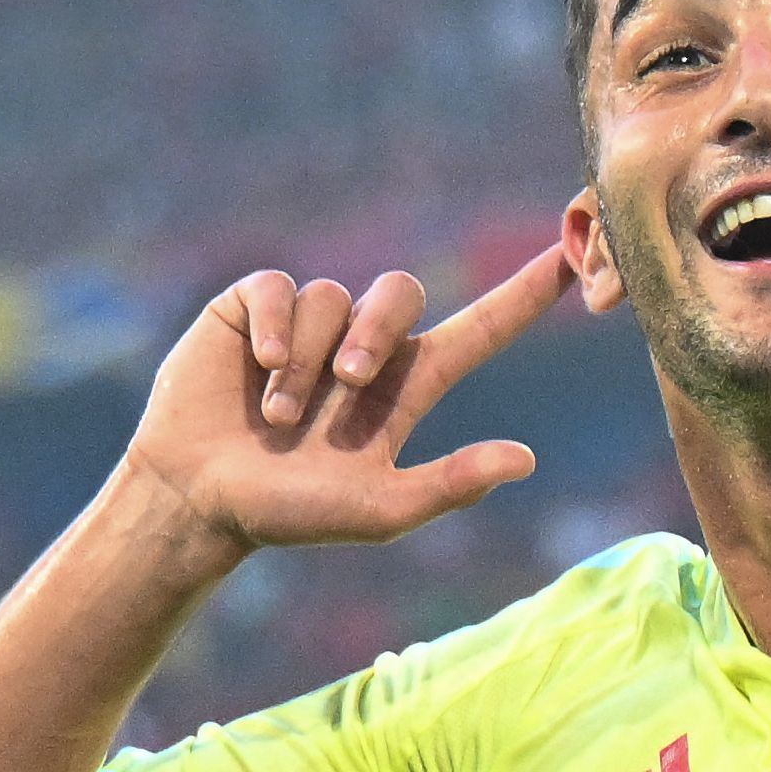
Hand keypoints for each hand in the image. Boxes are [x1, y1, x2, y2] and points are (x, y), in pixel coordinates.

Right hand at [119, 245, 577, 558]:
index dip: (524, 295)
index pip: (479, 330)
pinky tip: (257, 367)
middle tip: (346, 385)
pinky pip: (282, 287)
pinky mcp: (254, 308)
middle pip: (399, 293)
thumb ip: (450, 485)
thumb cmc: (288, 515)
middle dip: (376, 333)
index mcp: (404, 388)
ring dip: (308, 360)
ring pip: (333, 297)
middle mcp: (362, 346)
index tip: (573, 256)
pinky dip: (275, 329)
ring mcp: (308, 323)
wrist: (197, 499)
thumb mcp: (377, 511)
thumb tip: (527, 459)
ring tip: (278, 417)